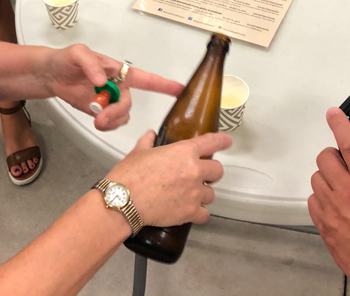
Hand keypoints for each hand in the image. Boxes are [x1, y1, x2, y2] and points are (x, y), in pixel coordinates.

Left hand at [43, 44, 183, 130]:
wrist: (50, 75)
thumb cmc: (67, 59)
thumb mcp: (78, 53)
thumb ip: (91, 64)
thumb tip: (102, 79)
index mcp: (120, 71)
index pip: (146, 78)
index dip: (164, 85)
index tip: (181, 90)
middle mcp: (119, 87)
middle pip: (128, 104)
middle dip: (116, 112)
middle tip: (99, 118)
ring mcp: (109, 101)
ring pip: (121, 116)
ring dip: (111, 121)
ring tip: (95, 120)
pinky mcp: (99, 112)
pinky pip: (111, 123)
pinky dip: (106, 125)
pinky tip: (96, 120)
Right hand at [106, 130, 230, 227]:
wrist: (122, 201)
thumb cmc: (129, 175)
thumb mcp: (138, 152)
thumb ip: (148, 142)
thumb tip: (150, 135)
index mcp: (184, 152)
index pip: (212, 142)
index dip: (222, 141)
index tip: (227, 142)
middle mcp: (194, 171)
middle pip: (218, 171)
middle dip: (211, 173)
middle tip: (200, 175)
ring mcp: (194, 193)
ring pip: (211, 194)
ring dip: (203, 194)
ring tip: (190, 195)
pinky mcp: (190, 212)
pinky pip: (204, 214)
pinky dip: (199, 213)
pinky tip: (190, 212)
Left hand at [309, 109, 349, 295]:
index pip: (349, 146)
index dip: (340, 126)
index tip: (333, 115)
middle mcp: (345, 194)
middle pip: (325, 159)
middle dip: (332, 158)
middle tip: (342, 166)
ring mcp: (331, 210)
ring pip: (316, 180)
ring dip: (326, 180)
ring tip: (341, 192)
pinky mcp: (323, 226)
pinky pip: (313, 202)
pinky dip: (321, 200)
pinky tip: (334, 208)